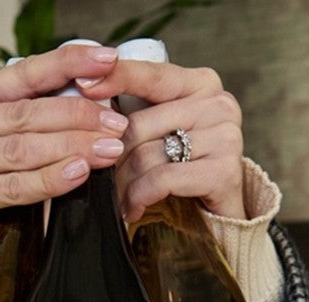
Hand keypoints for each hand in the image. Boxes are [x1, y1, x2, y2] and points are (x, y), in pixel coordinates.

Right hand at [0, 44, 129, 297]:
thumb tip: (98, 105)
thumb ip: (36, 124)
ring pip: (20, 149)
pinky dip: (48, 180)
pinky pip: (11, 186)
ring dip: (71, 148)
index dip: (66, 63)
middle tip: (118, 125)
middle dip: (78, 116)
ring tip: (109, 150)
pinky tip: (78, 175)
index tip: (107, 59)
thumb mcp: (8, 149)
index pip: (22, 74)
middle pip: (25, 114)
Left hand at [80, 61, 245, 222]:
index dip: (116, 78)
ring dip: (123, 184)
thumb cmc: (183, 173)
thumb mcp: (161, 134)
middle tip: (99, 178)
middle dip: (111, 157)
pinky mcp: (224, 171)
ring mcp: (226, 137)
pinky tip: (133, 210)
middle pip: (139, 125)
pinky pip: (162, 179)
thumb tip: (84, 100)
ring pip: (146, 155)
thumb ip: (136, 114)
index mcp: (201, 84)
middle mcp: (218, 104)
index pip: (151, 75)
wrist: (218, 218)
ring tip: (117, 200)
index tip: (82, 86)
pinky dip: (140, 198)